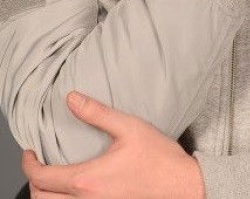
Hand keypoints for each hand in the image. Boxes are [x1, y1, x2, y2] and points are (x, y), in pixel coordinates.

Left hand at [22, 91, 205, 198]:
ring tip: (52, 178)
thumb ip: (96, 113)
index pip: (42, 178)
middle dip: (34, 182)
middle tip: (37, 164)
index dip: (28, 164)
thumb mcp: (128, 127)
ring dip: (46, 196)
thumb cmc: (158, 158)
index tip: (29, 152)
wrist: (182, 186)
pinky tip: (73, 189)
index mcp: (88, 180)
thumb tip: (71, 99)